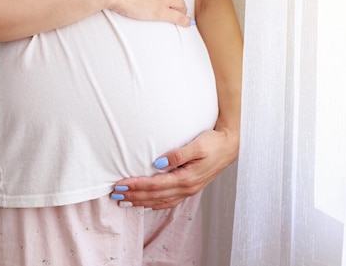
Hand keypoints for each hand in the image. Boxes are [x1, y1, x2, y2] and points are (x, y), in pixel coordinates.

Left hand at [111, 127, 238, 209]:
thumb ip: (178, 154)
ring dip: (141, 201)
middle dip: (134, 195)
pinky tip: (146, 204)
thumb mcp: (197, 145)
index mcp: (187, 178)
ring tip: (124, 201)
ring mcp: (189, 190)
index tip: (120, 184)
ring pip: (160, 201)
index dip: (137, 186)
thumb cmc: (213, 142)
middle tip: (115, 194)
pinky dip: (155, 204)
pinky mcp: (190, 188)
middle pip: (155, 196)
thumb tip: (158, 162)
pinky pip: (169, 201)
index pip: (155, 185)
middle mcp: (187, 188)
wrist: (230, 146)